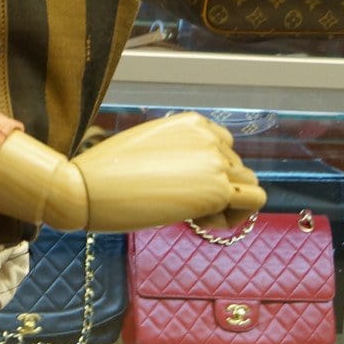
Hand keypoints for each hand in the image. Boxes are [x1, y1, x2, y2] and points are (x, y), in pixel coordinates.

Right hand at [70, 113, 265, 231]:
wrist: (89, 188)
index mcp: (192, 122)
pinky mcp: (218, 187)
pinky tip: (203, 221)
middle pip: (236, 168)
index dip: (208, 173)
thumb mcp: (147, 152)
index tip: (180, 188)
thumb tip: (194, 183)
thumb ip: (177, 158)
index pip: (224, 148)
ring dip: (228, 204)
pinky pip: (254, 200)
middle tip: (180, 206)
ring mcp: (215, 159)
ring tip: (194, 216)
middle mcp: (208, 135)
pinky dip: (238, 215)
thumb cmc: (106, 174)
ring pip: (249, 183)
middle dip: (216, 191)